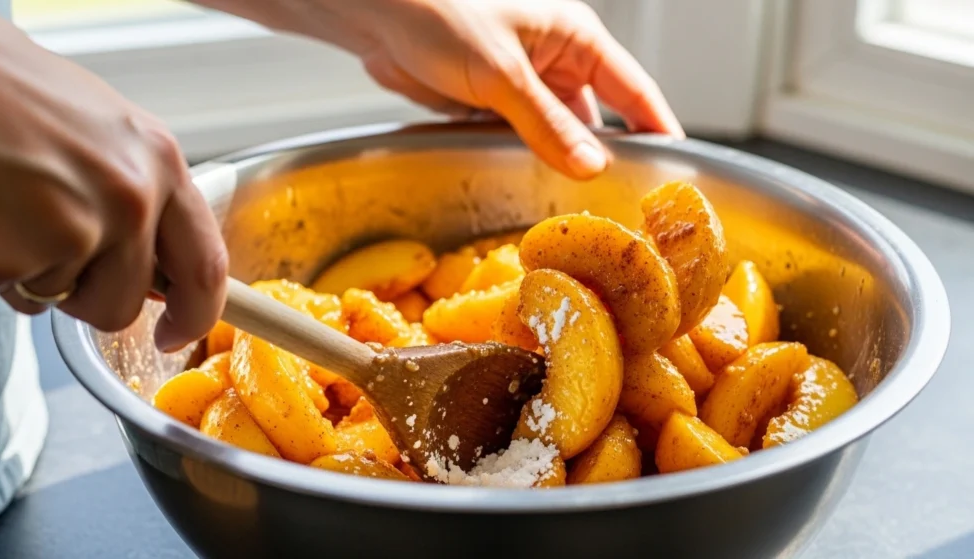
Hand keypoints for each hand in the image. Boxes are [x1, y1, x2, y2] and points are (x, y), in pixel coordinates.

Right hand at [0, 3, 226, 350]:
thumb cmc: (7, 89)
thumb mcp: (106, 132)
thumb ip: (142, 196)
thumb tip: (159, 266)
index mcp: (159, 164)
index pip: (204, 267)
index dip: (194, 314)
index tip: (176, 334)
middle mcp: (127, 200)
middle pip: (122, 303)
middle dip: (84, 292)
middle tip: (45, 236)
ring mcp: (68, 230)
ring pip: (56, 300)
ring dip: (27, 271)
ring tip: (3, 204)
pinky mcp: (4, 256)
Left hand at [222, 0, 683, 179]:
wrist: (374, 15)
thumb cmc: (439, 14)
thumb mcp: (502, 74)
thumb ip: (549, 124)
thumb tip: (592, 165)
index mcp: (574, 38)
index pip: (635, 90)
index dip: (657, 130)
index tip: (674, 172)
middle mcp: (554, 61)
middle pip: (596, 120)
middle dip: (601, 158)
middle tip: (614, 205)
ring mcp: (521, 85)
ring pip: (555, 135)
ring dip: (556, 163)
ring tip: (567, 203)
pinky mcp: (489, 104)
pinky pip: (518, 140)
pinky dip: (521, 161)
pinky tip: (523, 186)